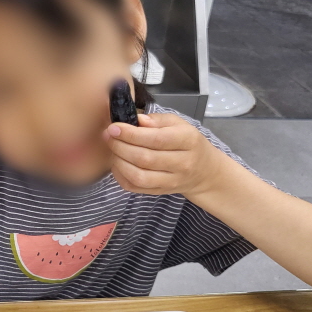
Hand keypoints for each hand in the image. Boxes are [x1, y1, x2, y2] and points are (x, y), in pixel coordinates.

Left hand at [105, 113, 227, 198]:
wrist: (204, 172)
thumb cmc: (187, 143)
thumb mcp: (178, 124)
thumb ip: (157, 120)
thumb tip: (136, 119)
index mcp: (188, 140)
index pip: (156, 139)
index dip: (131, 134)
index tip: (114, 127)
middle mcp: (182, 163)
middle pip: (144, 158)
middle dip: (120, 146)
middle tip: (108, 136)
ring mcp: (171, 181)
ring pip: (138, 176)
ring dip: (119, 162)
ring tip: (113, 149)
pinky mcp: (160, 192)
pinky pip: (135, 187)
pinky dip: (120, 176)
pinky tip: (118, 163)